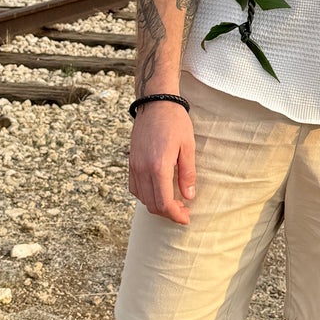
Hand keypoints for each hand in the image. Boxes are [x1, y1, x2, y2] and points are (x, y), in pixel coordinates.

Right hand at [127, 100, 196, 223]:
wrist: (155, 102)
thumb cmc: (175, 121)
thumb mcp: (188, 146)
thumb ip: (188, 174)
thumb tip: (188, 196)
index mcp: (158, 166)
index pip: (164, 202)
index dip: (175, 215)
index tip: (186, 217)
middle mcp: (142, 169)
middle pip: (152, 204)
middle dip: (168, 213)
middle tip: (183, 211)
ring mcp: (134, 166)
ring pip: (142, 198)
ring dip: (157, 205)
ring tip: (173, 202)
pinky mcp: (131, 162)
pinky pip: (135, 187)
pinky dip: (146, 195)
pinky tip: (158, 191)